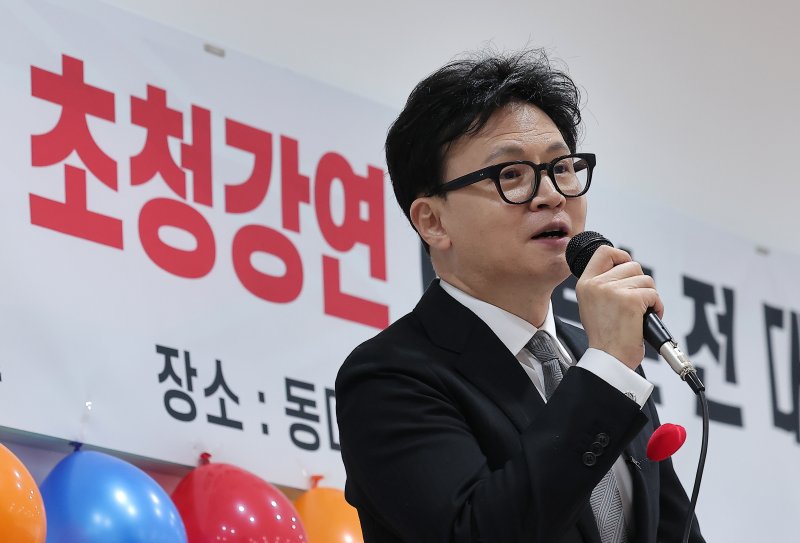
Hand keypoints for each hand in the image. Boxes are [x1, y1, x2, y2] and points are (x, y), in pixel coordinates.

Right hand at [574, 245, 663, 368]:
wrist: (608, 359)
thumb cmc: (604, 338)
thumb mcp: (592, 305)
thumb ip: (603, 286)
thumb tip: (624, 271)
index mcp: (585, 284)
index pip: (604, 252)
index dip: (621, 255)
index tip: (626, 266)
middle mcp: (597, 284)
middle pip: (631, 265)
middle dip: (640, 283)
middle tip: (635, 302)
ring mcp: (613, 290)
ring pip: (645, 279)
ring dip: (649, 296)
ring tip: (640, 313)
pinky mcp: (631, 300)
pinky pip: (653, 294)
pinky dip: (657, 307)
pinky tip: (647, 318)